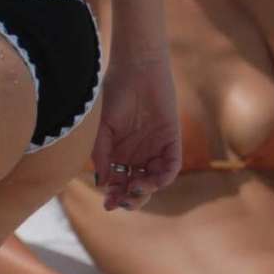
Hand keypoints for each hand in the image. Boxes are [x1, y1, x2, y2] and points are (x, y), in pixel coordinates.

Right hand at [92, 49, 179, 210]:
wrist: (137, 69)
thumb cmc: (114, 94)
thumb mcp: (101, 127)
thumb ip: (101, 155)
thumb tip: (102, 183)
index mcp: (118, 154)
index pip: (118, 184)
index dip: (114, 197)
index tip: (108, 204)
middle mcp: (137, 155)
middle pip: (136, 187)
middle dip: (131, 199)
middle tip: (124, 201)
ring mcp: (155, 149)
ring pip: (154, 181)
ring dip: (146, 190)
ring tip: (136, 187)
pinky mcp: (172, 142)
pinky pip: (171, 167)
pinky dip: (163, 177)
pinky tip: (151, 179)